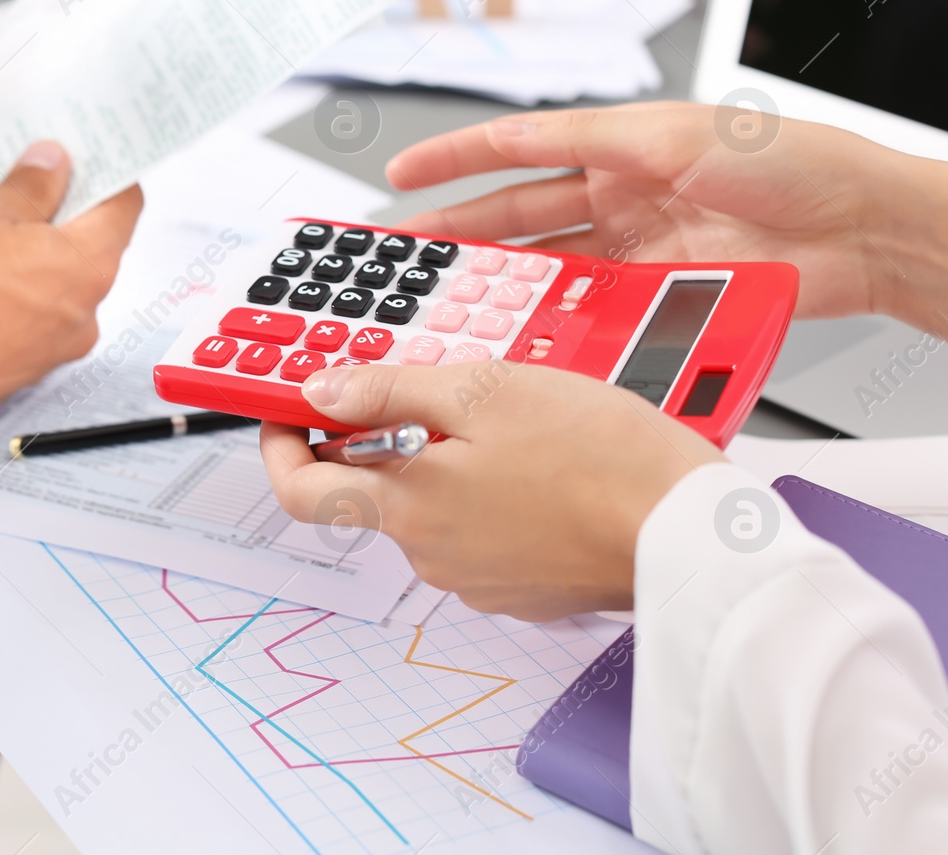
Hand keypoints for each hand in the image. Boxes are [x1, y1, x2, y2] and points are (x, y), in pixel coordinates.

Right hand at [0, 141, 142, 432]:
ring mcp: (51, 351)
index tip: (84, 154)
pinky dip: (8, 293)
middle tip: (20, 181)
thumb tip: (53, 165)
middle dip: (57, 213)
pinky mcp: (17, 372)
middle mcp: (82, 316)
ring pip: (53, 286)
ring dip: (27, 256)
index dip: (106, 173)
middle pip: (88, 248)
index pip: (123, 207)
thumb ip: (28, 188)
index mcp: (86, 269)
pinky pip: (26, 319)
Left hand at [259, 363, 723, 620]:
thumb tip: (319, 393)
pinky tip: (542, 463)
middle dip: (390, 436)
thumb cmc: (604, 461)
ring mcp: (478, 577)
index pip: (300, 490)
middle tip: (436, 387)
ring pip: (434, 506)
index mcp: (409, 507)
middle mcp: (432, 554)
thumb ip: (389, 391)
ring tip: (514, 419)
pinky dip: (494, 492)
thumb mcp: (485, 391)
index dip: (280, 445)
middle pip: (374, 489)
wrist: (693, 538)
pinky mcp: (523, 586)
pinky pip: (483, 530)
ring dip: (452, 460)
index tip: (287, 410)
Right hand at [384, 101, 947, 332]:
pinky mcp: (655, 298)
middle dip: (457, 233)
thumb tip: (512, 138)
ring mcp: (634, 252)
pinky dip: (551, 321)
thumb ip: (587, 140)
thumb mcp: (673, 135)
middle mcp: (620, 199)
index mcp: (618, 148)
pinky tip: (521, 330)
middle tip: (405, 254)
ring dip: (497, 283)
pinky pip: (587, 311)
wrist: (862, 229)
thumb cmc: (789, 162)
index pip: (516, 151)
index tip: (403, 175)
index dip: (454, 161)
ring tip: (446, 299)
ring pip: (544, 270)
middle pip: (517, 218)